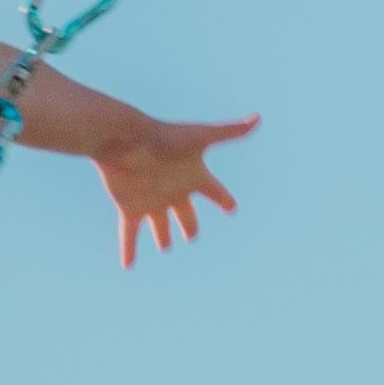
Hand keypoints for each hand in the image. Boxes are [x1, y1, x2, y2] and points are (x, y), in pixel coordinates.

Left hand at [95, 111, 256, 264]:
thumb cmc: (164, 137)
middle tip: (191, 237)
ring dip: (162, 236)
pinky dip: (129, 249)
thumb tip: (257, 118)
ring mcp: (151, 200)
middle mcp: (172, 189)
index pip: (214, 191)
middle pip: (185, 212)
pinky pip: (130, 234)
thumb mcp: (201, 136)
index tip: (231, 208)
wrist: (126, 139)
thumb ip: (229, 132)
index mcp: (192, 175)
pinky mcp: (131, 207)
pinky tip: (128, 265)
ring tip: (164, 247)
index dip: (223, 199)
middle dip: (189, 224)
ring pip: (159, 224)